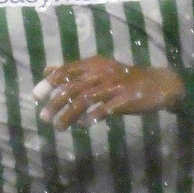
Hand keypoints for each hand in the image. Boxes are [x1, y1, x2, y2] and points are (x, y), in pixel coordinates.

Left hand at [31, 56, 185, 129]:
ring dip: (69, 114)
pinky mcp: (125, 99)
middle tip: (43, 117)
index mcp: (93, 65)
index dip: (49, 82)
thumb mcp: (97, 70)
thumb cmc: (123, 79)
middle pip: (72, 87)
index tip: (36, 96)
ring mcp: (114, 85)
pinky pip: (105, 109)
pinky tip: (82, 125)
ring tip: (59, 127)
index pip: (66, 71)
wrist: (158, 84)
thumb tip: (46, 70)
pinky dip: (92, 117)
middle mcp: (101, 73)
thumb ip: (73, 71)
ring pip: (85, 99)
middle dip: (55, 103)